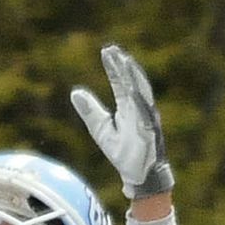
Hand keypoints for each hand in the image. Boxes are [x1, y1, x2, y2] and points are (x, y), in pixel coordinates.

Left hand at [70, 44, 173, 200]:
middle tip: (112, 49)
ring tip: (124, 61)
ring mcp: (146, 118)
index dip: (113, 67)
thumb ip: (90, 111)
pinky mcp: (150, 131)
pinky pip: (145, 114)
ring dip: (133, 77)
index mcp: (128, 107)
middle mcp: (139, 108)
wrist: (138, 175)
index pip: (120, 82)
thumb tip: (74, 92)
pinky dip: (140, 101)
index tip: (106, 51)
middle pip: (131, 82)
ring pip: (141, 92)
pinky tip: (132, 90)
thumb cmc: (124, 153)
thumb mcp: (100, 130)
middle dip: (122, 66)